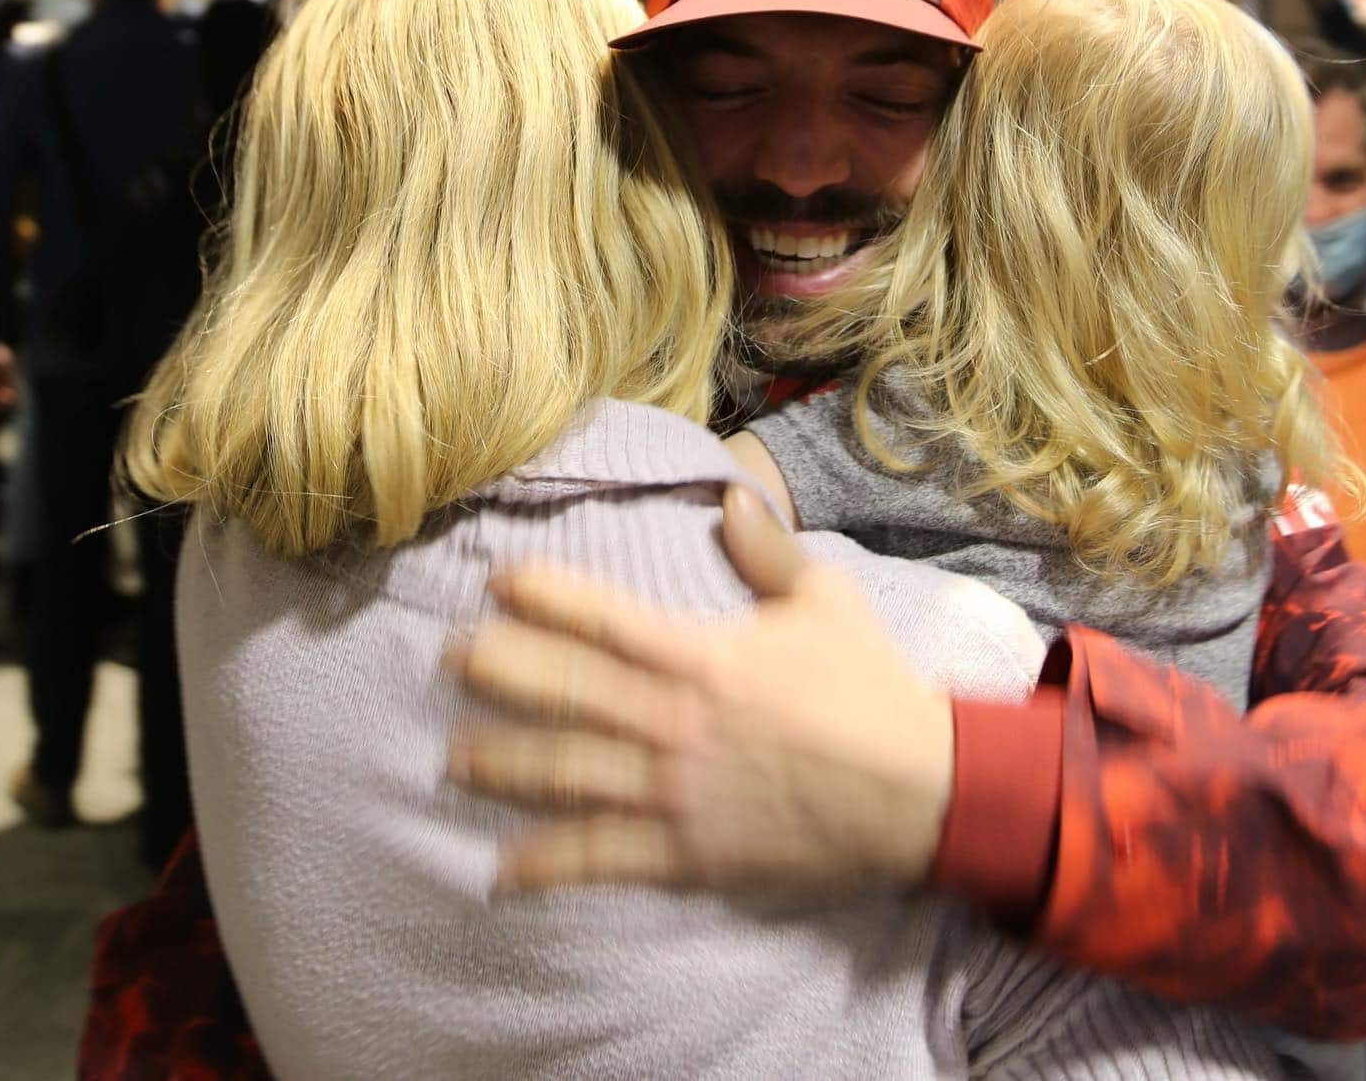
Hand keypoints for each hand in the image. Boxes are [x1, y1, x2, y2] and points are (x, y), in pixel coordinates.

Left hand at [448, 485, 953, 893]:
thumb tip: (728, 496)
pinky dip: (548, 864)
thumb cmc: (871, 689)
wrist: (919, 791)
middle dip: (498, 671)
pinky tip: (502, 869)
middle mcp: (673, 720)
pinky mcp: (688, 853)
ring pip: (566, 773)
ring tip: (451, 756)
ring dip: (503, 763)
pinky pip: (603, 858)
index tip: (497, 581)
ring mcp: (674, 791)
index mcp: (701, 654)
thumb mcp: (825, 599)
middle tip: (446, 658)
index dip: (542, 595)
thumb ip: (767, 550)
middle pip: (564, 690)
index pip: (602, 617)